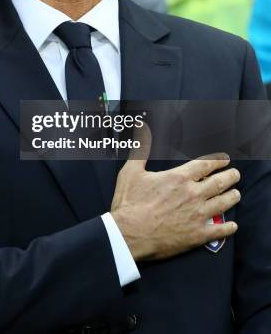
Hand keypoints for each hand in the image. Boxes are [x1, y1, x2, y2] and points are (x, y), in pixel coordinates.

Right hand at [111, 127, 239, 260]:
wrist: (129, 234)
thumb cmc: (129, 204)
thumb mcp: (131, 171)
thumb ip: (141, 149)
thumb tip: (142, 129)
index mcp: (179, 178)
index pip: (205, 165)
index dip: (217, 161)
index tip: (225, 160)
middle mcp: (193, 194)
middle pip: (219, 182)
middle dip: (230, 177)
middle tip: (235, 175)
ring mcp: (197, 215)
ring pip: (223, 204)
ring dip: (232, 197)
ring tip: (236, 194)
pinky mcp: (197, 235)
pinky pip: (219, 230)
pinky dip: (228, 227)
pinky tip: (232, 226)